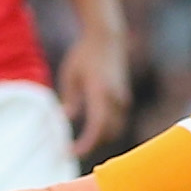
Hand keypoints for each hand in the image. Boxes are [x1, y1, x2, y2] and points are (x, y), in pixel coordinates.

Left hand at [58, 25, 131, 156]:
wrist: (107, 38)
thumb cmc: (84, 54)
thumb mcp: (70, 76)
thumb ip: (71, 99)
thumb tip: (66, 118)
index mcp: (100, 92)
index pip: (96, 126)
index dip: (85, 144)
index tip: (70, 152)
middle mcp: (116, 98)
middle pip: (108, 133)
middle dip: (92, 145)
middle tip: (71, 151)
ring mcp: (122, 98)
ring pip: (115, 128)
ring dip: (100, 138)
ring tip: (80, 143)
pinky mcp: (124, 97)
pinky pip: (117, 120)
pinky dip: (106, 129)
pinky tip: (91, 130)